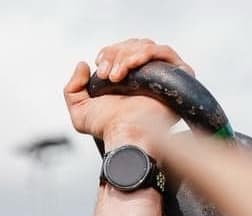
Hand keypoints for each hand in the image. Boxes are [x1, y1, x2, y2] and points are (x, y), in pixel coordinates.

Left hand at [64, 38, 193, 148]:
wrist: (125, 135)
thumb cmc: (108, 130)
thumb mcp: (80, 112)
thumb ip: (72, 89)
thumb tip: (82, 65)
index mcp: (129, 81)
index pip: (123, 50)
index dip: (110, 53)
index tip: (100, 69)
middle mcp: (147, 77)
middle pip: (134, 44)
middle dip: (116, 54)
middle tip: (107, 76)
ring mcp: (164, 77)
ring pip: (147, 46)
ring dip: (127, 56)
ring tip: (116, 77)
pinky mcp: (179, 77)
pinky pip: (164, 52)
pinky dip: (145, 53)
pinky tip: (131, 68)